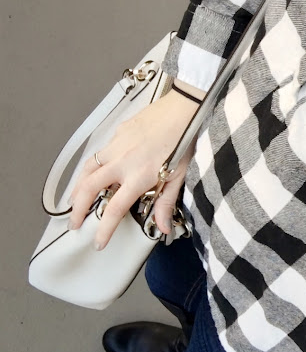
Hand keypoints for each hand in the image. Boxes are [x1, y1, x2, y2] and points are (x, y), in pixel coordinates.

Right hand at [67, 89, 200, 249]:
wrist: (182, 109)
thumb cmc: (185, 141)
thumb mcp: (179, 175)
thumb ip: (167, 202)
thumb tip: (163, 227)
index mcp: (138, 177)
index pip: (113, 209)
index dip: (103, 229)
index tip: (98, 242)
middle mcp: (121, 162)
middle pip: (88, 189)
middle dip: (77, 209)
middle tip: (74, 223)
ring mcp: (116, 146)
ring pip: (88, 168)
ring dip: (78, 186)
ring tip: (75, 200)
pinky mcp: (118, 133)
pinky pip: (100, 152)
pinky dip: (92, 166)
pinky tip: (96, 171)